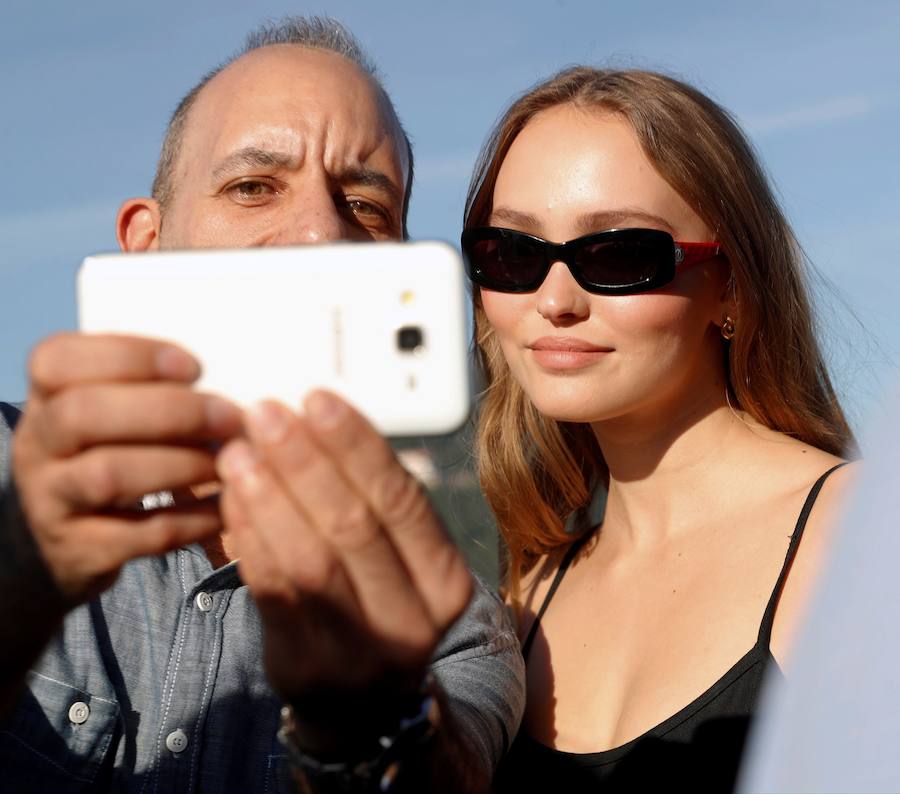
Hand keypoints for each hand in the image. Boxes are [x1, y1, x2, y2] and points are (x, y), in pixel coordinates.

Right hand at [12, 333, 241, 604]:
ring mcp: (51, 503)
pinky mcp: (81, 552)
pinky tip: (227, 505)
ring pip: (108, 475)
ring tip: (228, 462)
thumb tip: (228, 386)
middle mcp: (36, 446)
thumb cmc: (109, 454)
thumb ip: (151, 390)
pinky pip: (141, 535)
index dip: (129, 356)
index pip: (59, 360)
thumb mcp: (109, 414)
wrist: (62, 541)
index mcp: (45, 398)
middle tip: (229, 417)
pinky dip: (193, 519)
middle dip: (169, 411)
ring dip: (182, 465)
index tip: (194, 367)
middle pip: (83, 414)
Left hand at [216, 391, 472, 748]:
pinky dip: (248, 539)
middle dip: (305, 461)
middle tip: (266, 415)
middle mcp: (410, 618)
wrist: (365, 708)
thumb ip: (372, 503)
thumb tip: (312, 423)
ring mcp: (356, 650)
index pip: (402, 500)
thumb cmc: (381, 610)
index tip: (317, 401)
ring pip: (309, 557)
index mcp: (444, 581)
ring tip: (239, 452)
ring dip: (269, 496)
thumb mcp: (402, 563)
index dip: (357, 446)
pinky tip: (231, 500)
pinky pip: (270, 592)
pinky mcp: (302, 668)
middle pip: (354, 525)